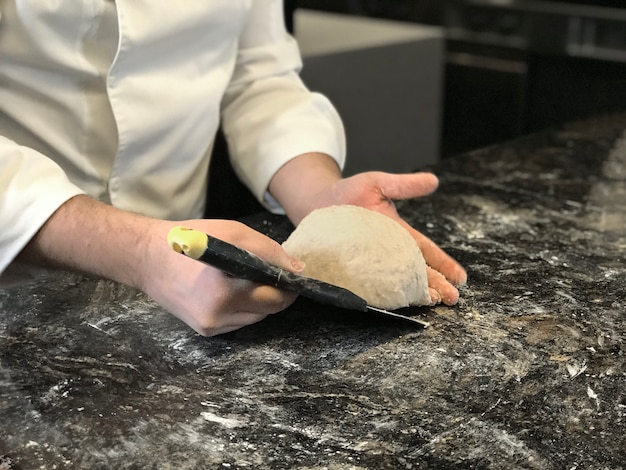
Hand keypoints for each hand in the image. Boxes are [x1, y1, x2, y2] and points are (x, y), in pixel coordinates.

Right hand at [143, 219, 302, 335]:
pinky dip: (243, 308)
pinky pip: (238, 322)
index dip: (289, 288)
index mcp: (224, 289)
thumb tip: (298, 270)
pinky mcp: (205, 331)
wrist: (147, 258)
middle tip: (273, 276)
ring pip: (255, 318)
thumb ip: (269, 252)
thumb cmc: (192, 239)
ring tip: (248, 280)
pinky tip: (233, 291)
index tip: (293, 278)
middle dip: (276, 295)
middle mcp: (218, 314)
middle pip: (267, 311)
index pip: (274, 297)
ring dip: (259, 302)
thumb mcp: (234, 233)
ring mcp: (210, 326)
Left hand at [308, 171, 466, 305]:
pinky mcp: (353, 271)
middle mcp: (388, 252)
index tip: (459, 277)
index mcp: (399, 233)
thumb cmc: (347, 193)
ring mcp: (371, 263)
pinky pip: (370, 286)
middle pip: (417, 271)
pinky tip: (395, 304)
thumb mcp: (377, 184)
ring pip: (398, 281)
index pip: (425, 250)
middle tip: (452, 298)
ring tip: (433, 302)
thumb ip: (404, 185)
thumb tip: (433, 181)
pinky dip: (384, 296)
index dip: (443, 263)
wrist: (316, 204)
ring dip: (416, 292)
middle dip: (436, 284)